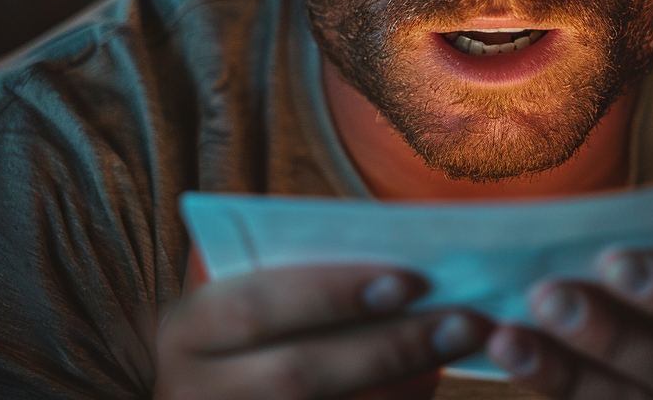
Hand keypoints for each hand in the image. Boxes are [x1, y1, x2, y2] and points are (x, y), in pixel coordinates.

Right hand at [154, 264, 490, 399]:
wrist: (211, 388)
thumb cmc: (251, 321)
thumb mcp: (254, 291)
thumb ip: (309, 275)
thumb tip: (411, 265)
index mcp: (189, 327)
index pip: (259, 306)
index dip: (333, 293)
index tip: (412, 279)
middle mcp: (193, 391)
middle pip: (298, 374)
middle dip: (387, 347)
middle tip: (463, 320)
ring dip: (401, 382)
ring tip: (461, 350)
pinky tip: (429, 383)